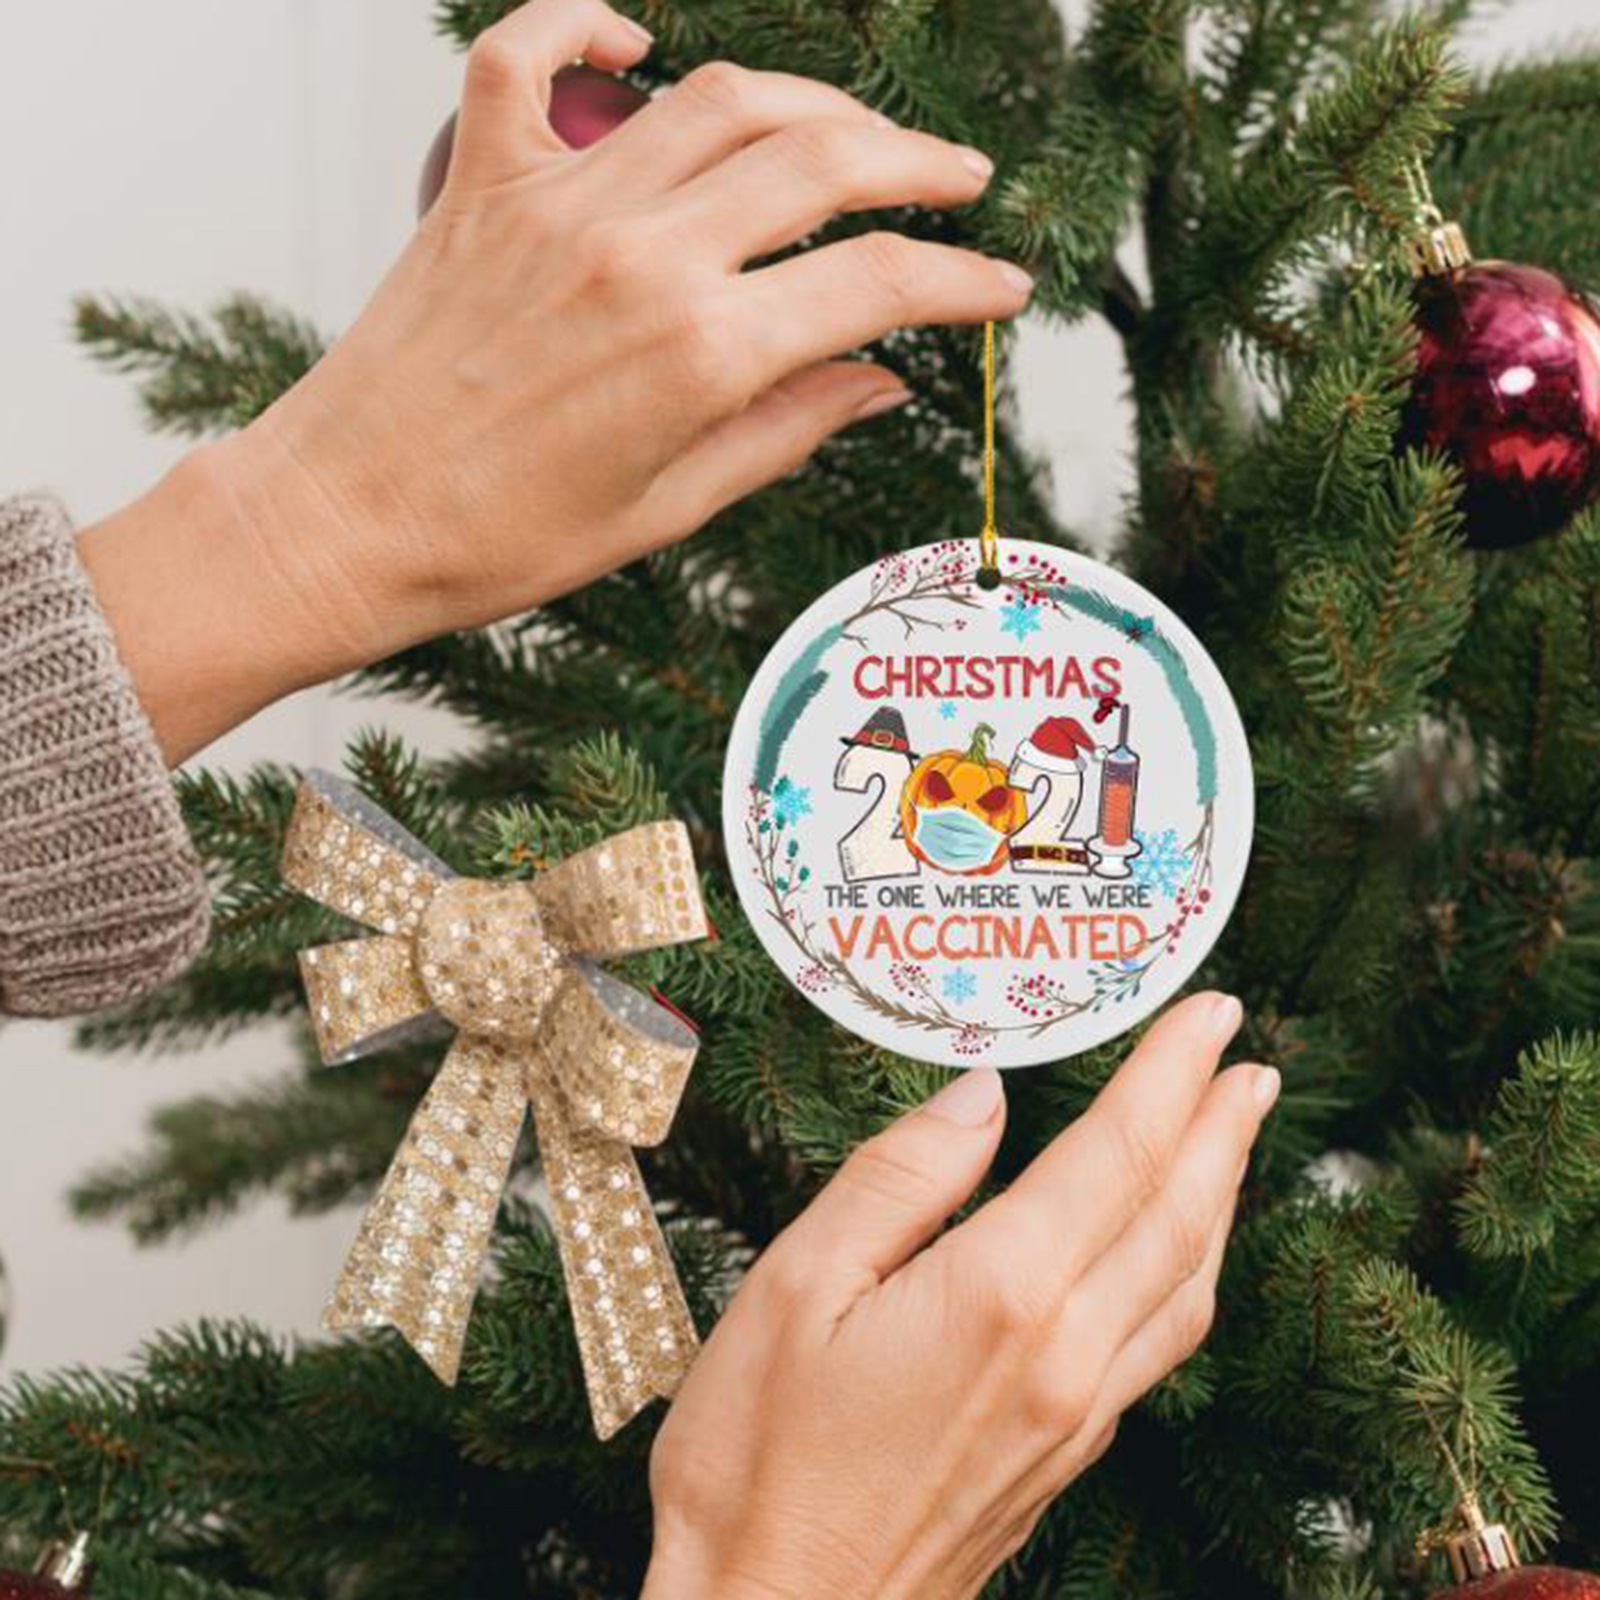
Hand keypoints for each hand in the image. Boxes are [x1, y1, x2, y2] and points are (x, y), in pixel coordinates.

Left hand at [79, 0, 1028, 762]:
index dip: (962, 280)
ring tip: (850, 128)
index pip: (876, 284)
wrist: (348, 522)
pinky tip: (633, 42)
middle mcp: (642, 255)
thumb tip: (878, 384)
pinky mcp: (483, 183)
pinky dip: (580, 26)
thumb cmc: (501, 540)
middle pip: (821, 161)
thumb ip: (784, 431)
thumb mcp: (669, 510)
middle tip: (959, 177)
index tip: (1002, 286)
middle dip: (916, 164)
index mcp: (701, 353)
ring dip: (807, 100)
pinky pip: (526, 57)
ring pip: (719, 96)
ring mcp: (560, 204)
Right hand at [641, 993, 1278, 1599]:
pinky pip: (1160, 1345)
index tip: (1210, 1012)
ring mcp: (1076, 1417)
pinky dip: (1187, 1274)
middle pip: (1175, 1215)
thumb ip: (899, 1178)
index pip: (1119, 1153)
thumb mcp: (793, 1287)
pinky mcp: (1064, 1460)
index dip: (1172, 1072)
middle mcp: (1065, 1357)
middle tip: (1250, 1059)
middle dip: (1220, 1125)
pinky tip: (1175, 1256)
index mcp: (1002, 1296)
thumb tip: (980, 1095)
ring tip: (1232, 1138)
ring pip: (1185, 1285)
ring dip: (1220, 1198)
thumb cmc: (757, 1464)